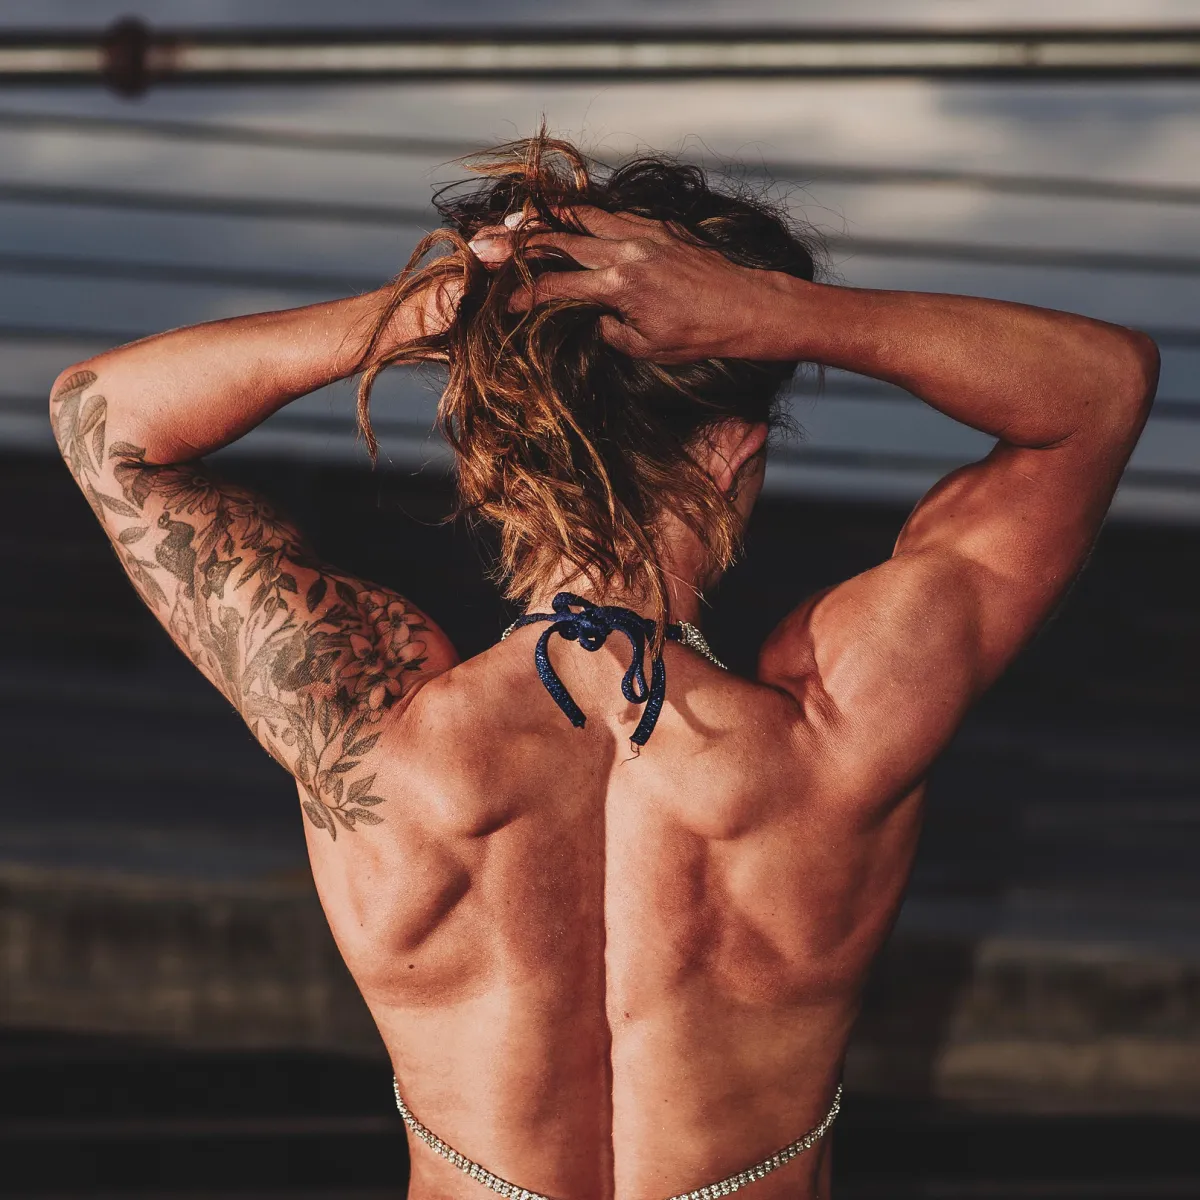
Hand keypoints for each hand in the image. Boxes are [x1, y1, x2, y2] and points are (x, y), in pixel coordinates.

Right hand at [468, 207, 801, 361]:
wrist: (751, 306)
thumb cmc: (702, 335)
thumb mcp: (647, 347)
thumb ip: (611, 330)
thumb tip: (594, 319)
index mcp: (618, 286)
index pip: (555, 287)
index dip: (523, 295)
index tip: (501, 303)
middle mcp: (625, 251)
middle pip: (557, 240)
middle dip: (517, 245)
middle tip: (485, 244)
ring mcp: (643, 232)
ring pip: (582, 215)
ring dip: (547, 219)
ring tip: (517, 220)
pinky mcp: (660, 224)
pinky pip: (612, 212)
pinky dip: (585, 214)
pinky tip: (570, 216)